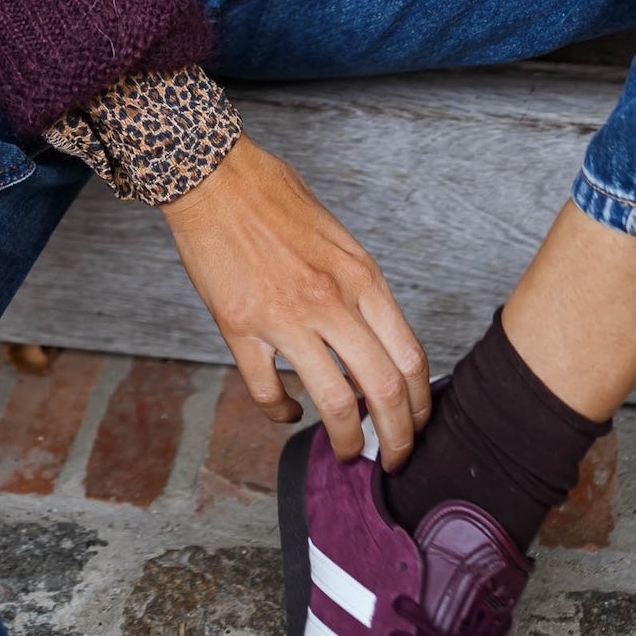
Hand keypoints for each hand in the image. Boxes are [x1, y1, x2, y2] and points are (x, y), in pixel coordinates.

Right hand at [161, 135, 430, 467]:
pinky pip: (267, 392)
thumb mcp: (338, 237)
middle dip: (397, 439)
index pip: (409, 356)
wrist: (214, 177)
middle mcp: (330, 299)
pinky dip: (282, 414)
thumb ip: (359, 285)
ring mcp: (285, 316)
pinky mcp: (240, 327)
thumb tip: (378, 335)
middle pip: (382, 390)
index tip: (418, 424)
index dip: (420, 404)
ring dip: (346, 440)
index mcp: (360, 275)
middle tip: (396, 459)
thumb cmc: (274, 197)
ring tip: (348, 451)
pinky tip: (289, 412)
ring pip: (333, 403)